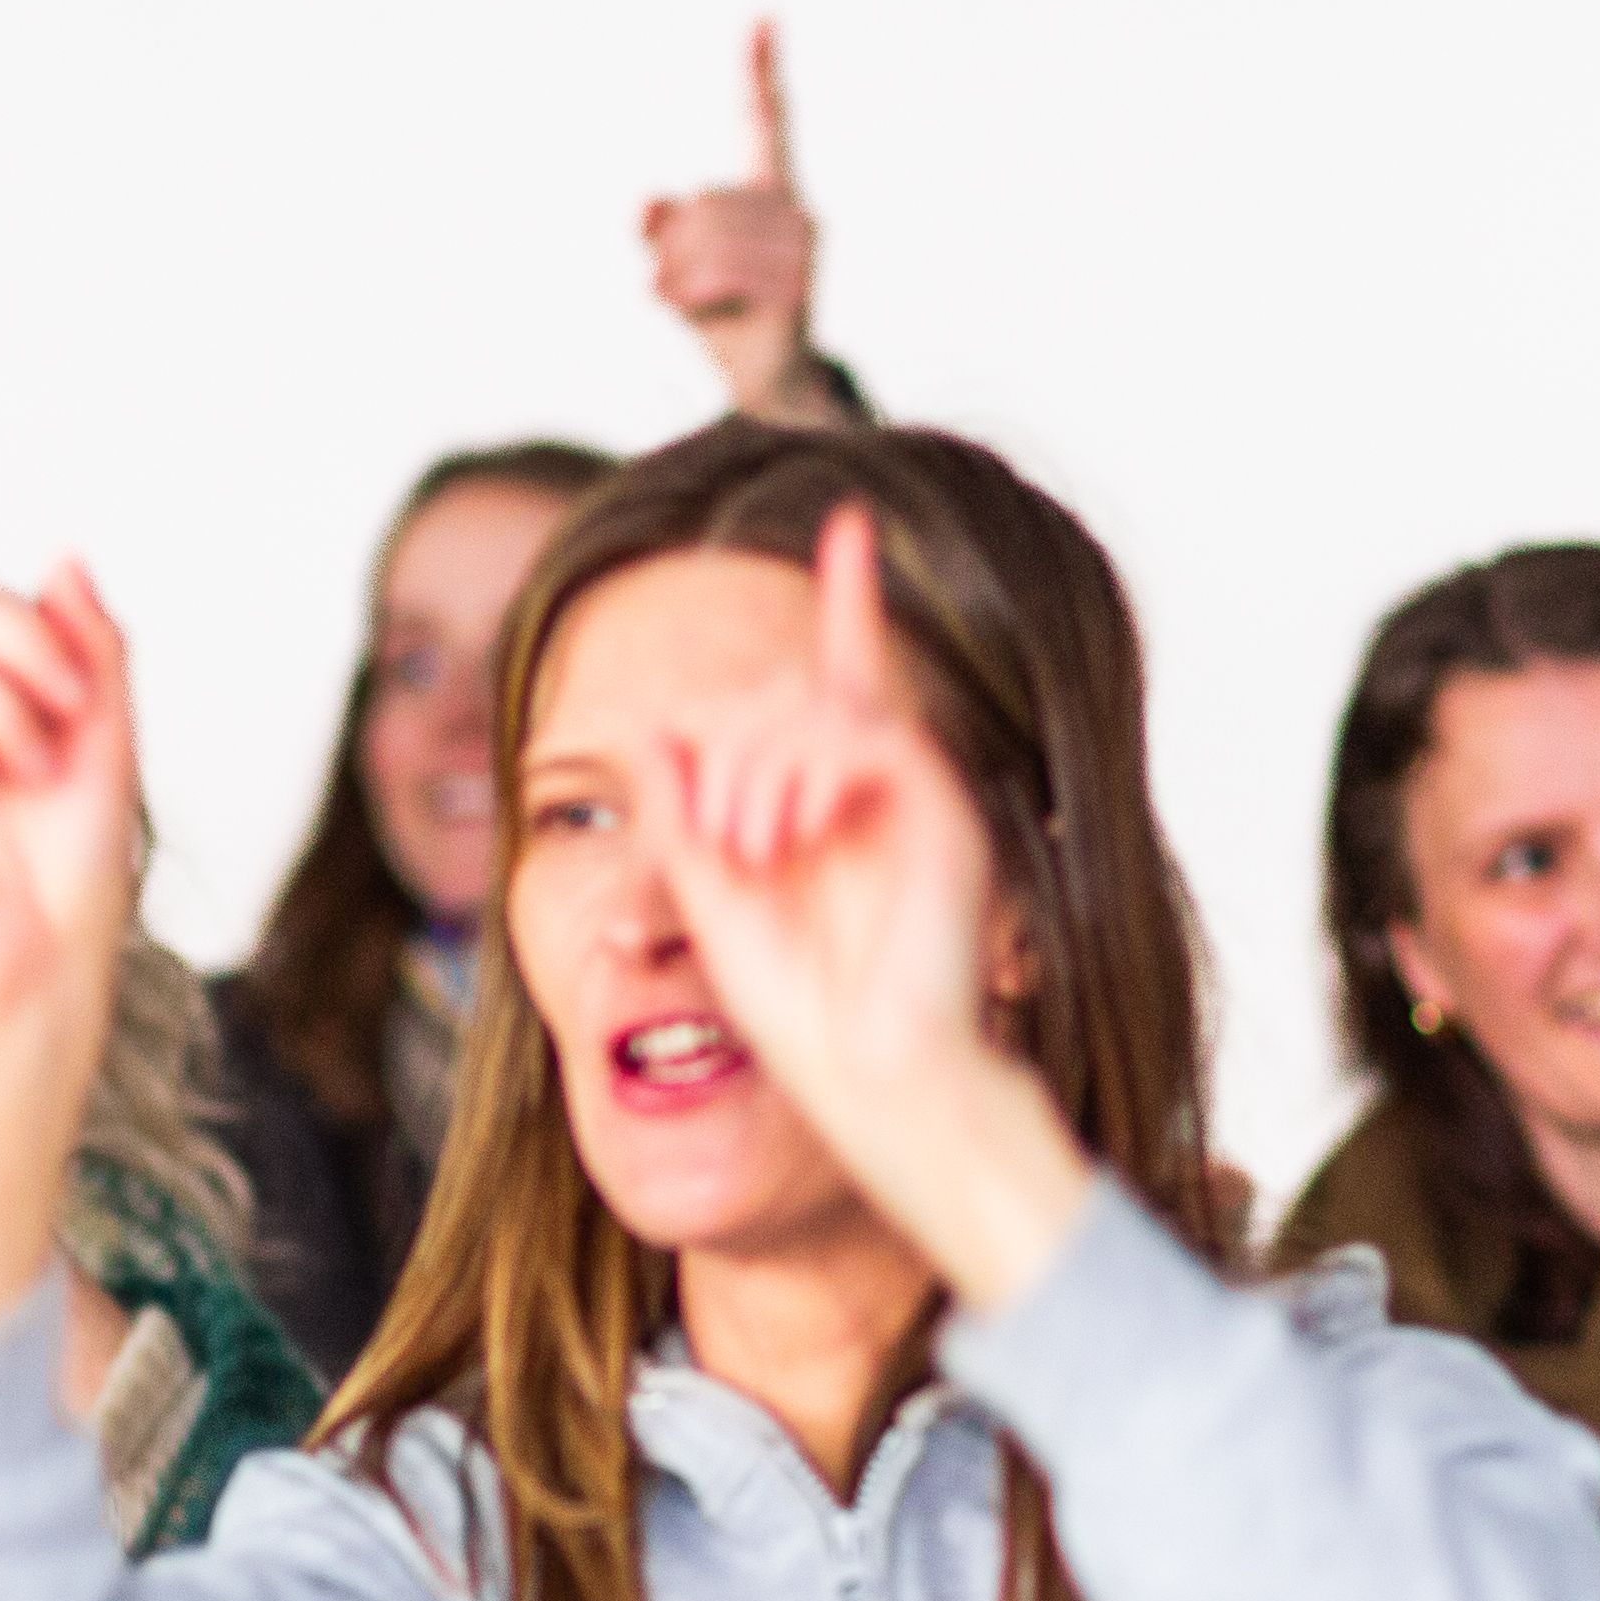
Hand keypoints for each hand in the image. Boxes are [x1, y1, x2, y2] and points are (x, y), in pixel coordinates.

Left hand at [642, 505, 1093, 1304]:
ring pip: (818, 707)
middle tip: (723, 839)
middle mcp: (880, 788)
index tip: (852, 522)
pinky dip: (810, 770)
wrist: (866, 1078)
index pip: (837, 678)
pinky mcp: (941, 811)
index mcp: (830, 801)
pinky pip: (866, 733)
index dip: (848, 598)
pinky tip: (791, 832)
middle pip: (789, 694)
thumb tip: (658, 728)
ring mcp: (914, 795)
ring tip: (752, 848)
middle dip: (731, 748)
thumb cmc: (800, 1013)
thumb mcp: (710, 897)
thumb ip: (685, 812)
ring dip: (758, 768)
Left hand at [643, 21, 837, 423]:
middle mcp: (796, 211)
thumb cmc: (724, 317)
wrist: (770, 384)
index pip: (766, 122)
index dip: (759, 70)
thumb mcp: (677, 266)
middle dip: (672, 250)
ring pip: (701, 242)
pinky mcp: (795, 287)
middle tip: (682, 289)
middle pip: (699, 204)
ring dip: (677, 281)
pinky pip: (711, 278)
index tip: (761, 17)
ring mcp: (802, 249)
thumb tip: (645, 204)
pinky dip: (691, 304)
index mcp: (771, 193)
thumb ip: (658, 228)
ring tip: (697, 307)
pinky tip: (711, 320)